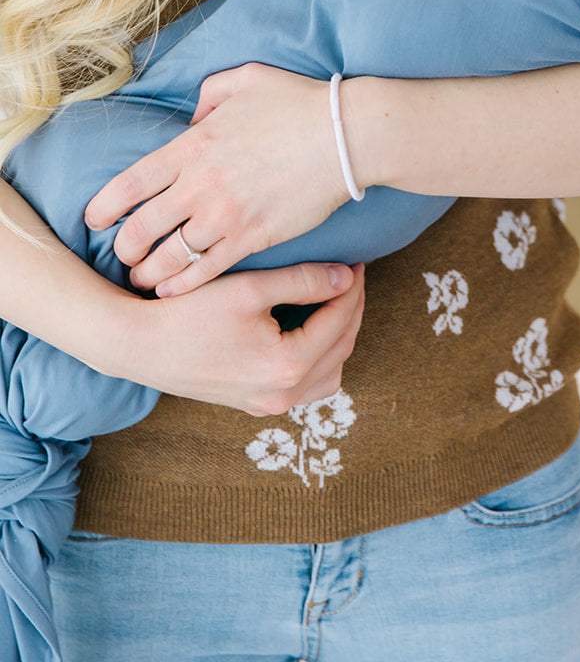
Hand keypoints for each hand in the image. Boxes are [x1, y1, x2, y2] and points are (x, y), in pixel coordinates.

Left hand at [85, 63, 350, 292]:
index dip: (104, 207)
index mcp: (193, 146)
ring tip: (144, 280)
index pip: (131, 183)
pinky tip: (174, 291)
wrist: (346, 135)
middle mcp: (201, 184)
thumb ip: (209, 93)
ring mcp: (226, 215)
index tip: (94, 220)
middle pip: (141, 229)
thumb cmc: (299, 103)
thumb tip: (192, 118)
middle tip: (123, 255)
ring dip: (148, 273)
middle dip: (124, 248)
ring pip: (169, 258)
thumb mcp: (248, 79)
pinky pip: (205, 272)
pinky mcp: (253, 238)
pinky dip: (183, 286)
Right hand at [109, 261, 365, 414]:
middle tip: (349, 276)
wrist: (139, 346)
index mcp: (287, 366)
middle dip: (349, 309)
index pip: (338, 320)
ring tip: (332, 301)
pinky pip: (305, 386)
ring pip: (329, 373)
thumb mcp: (249, 288)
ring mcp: (268, 405)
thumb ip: (303, 281)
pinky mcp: (254, 405)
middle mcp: (282, 395)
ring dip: (338, 337)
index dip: (351, 286)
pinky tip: (309, 329)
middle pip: (340, 348)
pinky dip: (318, 359)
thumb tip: (345, 276)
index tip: (355, 259)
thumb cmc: (188, 313)